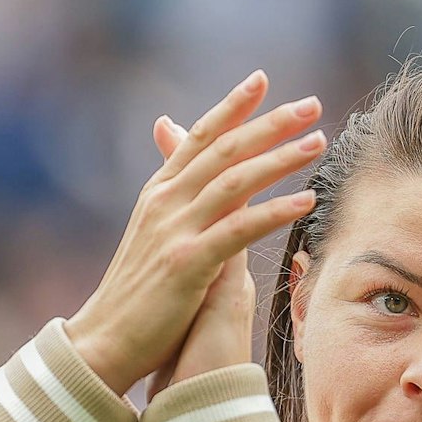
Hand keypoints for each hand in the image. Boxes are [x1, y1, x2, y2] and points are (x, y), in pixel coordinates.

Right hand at [64, 69, 323, 396]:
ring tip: (317, 143)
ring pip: (235, 182)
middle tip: (312, 104)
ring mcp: (175, 231)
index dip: (231, 106)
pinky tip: (306, 201)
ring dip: (280, 159)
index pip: (199, 137)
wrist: (104, 341)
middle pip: (224, 150)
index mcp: (157, 194)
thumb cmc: (133, 296)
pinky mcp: (187, 264)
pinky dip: (274, 212)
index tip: (262, 80)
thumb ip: (170, 199)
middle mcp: (165, 203)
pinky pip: (239, 230)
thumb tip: (178, 180)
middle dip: (270, 123)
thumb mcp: (149, 236)